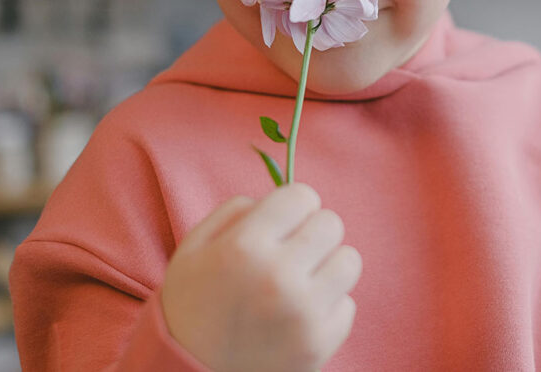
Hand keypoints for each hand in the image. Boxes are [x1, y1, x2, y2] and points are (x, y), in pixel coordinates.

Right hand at [161, 183, 361, 371]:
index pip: (303, 195)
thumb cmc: (191, 305)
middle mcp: (278, 277)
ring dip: (327, 266)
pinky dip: (327, 306)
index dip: (293, 206)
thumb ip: (236, 211)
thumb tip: (279, 199)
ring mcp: (303, 314)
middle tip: (292, 252)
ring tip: (301, 281)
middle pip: (331, 223)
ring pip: (349, 261)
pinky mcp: (319, 345)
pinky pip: (348, 304)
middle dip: (312, 232)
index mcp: (245, 247)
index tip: (283, 222)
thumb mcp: (194, 248)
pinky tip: (299, 314)